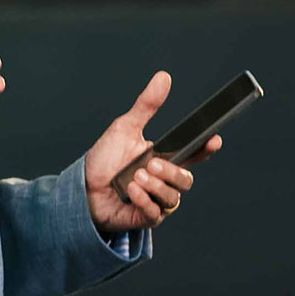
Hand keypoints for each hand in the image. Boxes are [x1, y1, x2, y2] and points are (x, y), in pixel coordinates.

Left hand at [83, 71, 221, 232]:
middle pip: (186, 180)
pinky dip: (144, 202)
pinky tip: (131, 192)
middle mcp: (163, 181)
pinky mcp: (144, 218)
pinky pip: (156, 214)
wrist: (81, 188)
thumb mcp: (125, 128)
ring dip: (156, 187)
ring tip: (136, 178)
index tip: (213, 139)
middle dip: (171, 172)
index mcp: (163, 158)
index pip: (193, 154)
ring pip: (173, 198)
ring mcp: (156, 200)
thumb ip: (147, 105)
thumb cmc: (104, 159)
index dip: (206, 149)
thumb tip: (164, 77)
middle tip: (151, 164)